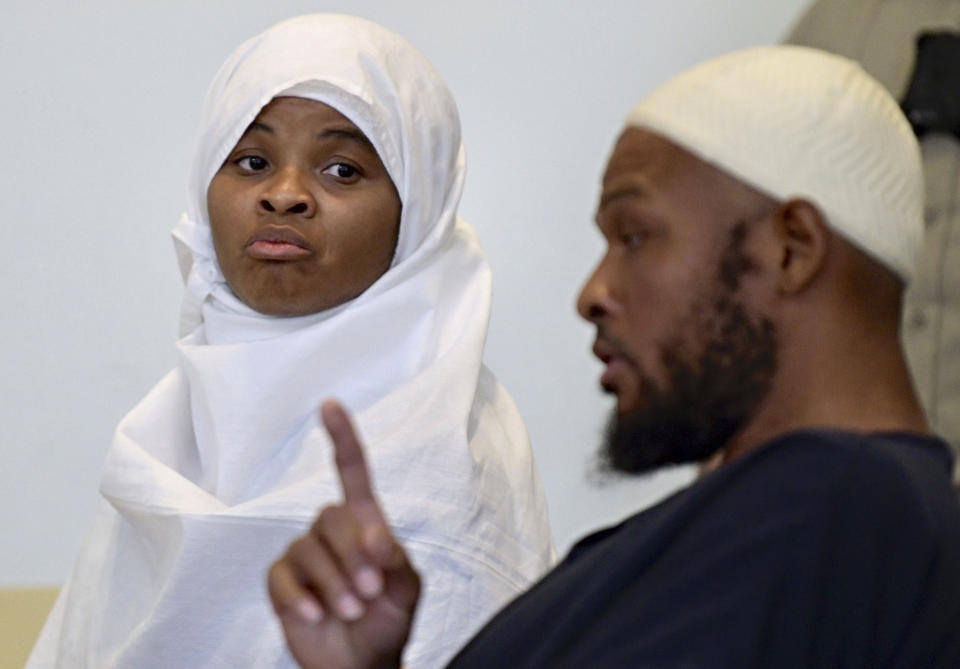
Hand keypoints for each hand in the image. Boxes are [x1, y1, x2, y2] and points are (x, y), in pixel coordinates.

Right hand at [268, 400, 420, 668]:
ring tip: (352, 611)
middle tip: (371, 592)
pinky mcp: (283, 583)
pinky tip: (316, 614)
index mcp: (364, 522)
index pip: (351, 470)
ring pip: (308, 549)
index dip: (341, 437)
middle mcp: (331, 532)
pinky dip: (300, 597)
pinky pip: (281, 578)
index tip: (330, 405)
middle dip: (353, 556)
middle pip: (331, 516)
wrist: (363, 664)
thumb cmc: (388, 620)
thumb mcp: (407, 591)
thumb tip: (376, 535)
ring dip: (334, 584)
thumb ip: (397, 561)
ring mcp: (304, 556)